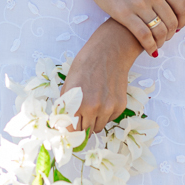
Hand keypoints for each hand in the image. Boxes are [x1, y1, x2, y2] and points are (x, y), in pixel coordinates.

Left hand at [60, 19, 139, 133]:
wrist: (109, 52)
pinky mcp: (120, 106)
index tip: (70, 126)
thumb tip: (63, 125)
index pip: (72, 132)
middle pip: (86, 132)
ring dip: (94, 121)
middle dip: (81, 125)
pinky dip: (105, 114)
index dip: (70, 129)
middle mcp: (94, 109)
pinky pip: (109, 119)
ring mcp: (109, 108)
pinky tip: (104, 98)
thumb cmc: (84, 65)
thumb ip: (66, 107)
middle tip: (81, 114)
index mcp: (77, 104)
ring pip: (98, 128)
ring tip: (92, 104)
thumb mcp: (68, 85)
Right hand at [80, 0, 184, 54]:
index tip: (179, 25)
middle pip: (173, 21)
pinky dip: (150, 45)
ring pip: (160, 30)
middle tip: (168, 36)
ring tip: (159, 43)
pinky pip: (144, 35)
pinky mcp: (124, 14)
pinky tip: (150, 49)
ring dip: (162, 41)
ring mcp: (138, 4)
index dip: (184, 20)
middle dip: (173, 32)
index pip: (183, 6)